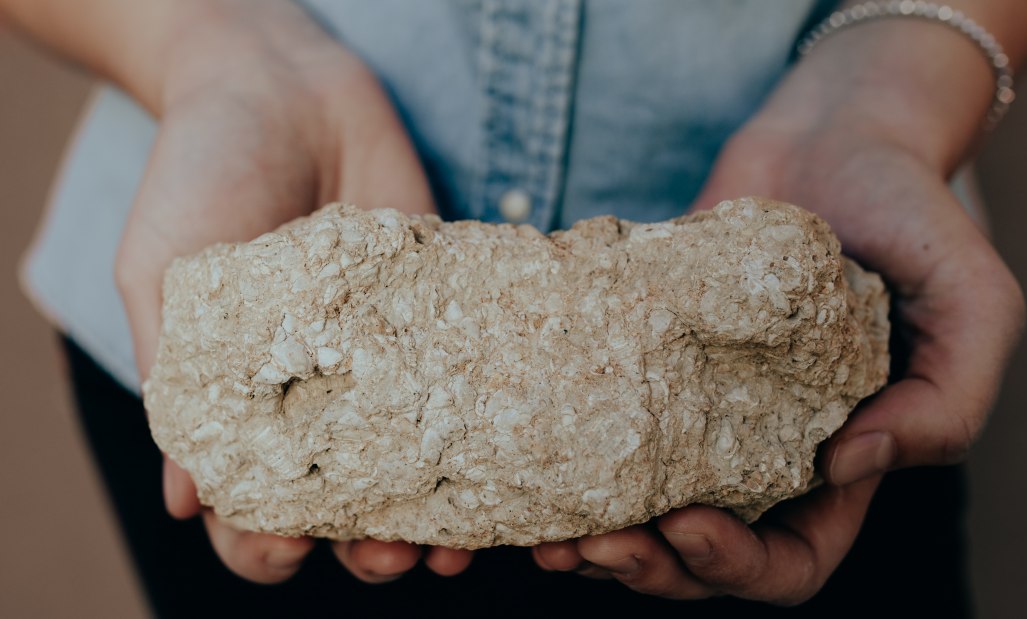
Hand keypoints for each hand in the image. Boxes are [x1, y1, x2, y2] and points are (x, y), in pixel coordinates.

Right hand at [114, 1, 471, 583]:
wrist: (284, 89)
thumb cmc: (200, 174)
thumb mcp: (162, 275)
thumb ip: (175, 378)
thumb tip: (185, 499)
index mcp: (239, 400)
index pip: (250, 506)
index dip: (266, 545)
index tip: (290, 550)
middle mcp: (319, 395)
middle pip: (345, 504)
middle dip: (367, 547)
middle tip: (395, 553)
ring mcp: (386, 362)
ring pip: (417, 465)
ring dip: (438, 514)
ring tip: (458, 538)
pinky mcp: (440, 317)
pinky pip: (468, 388)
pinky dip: (488, 432)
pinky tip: (507, 457)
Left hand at [532, 67, 1023, 602]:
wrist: (833, 131)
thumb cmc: (911, 211)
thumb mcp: (975, 304)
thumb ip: (949, 403)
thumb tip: (848, 468)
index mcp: (838, 463)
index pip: (789, 560)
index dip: (737, 566)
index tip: (687, 525)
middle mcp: (760, 448)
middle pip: (698, 553)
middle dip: (647, 565)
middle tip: (594, 545)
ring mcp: (697, 405)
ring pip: (638, 504)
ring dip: (594, 533)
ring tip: (550, 534)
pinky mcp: (648, 357)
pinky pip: (600, 423)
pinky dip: (566, 457)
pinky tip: (530, 458)